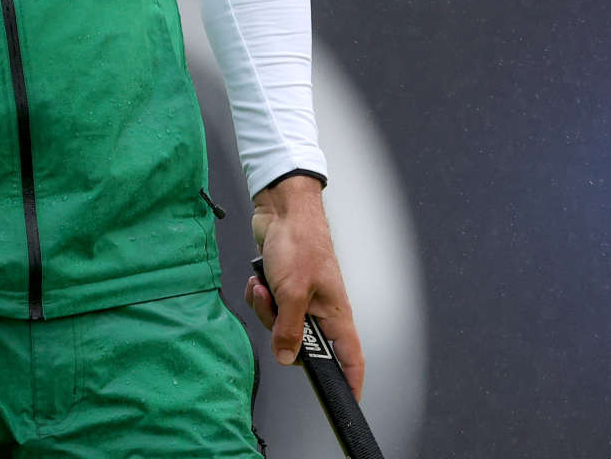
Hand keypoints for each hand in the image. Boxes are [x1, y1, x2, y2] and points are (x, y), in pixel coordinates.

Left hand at [244, 174, 365, 398]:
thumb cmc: (300, 241)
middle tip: (274, 311)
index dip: (351, 381)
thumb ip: (289, 329)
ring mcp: (301, 299)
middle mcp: (321, 310)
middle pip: (302, 345)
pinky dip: (259, 296)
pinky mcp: (283, 288)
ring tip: (264, 287)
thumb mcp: (292, 291)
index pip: (351, 357)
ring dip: (265, 309)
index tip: (348, 402)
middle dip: (280, 332)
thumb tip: (286, 358)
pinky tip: (259, 280)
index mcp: (336, 313)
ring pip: (280, 327)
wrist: (282, 209)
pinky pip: (268, 308)